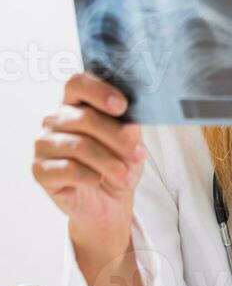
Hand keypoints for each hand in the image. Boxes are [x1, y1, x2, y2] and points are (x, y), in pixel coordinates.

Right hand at [33, 72, 144, 255]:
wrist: (109, 202)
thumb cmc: (118, 165)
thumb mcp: (132, 145)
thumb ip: (130, 131)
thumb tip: (131, 125)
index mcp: (77, 105)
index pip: (77, 83)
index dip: (99, 91)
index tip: (122, 106)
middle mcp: (55, 120)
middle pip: (84, 118)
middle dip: (117, 137)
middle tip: (138, 154)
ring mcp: (44, 144)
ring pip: (78, 145)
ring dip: (109, 162)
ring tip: (126, 176)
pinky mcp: (39, 170)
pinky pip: (66, 169)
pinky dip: (89, 176)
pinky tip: (98, 180)